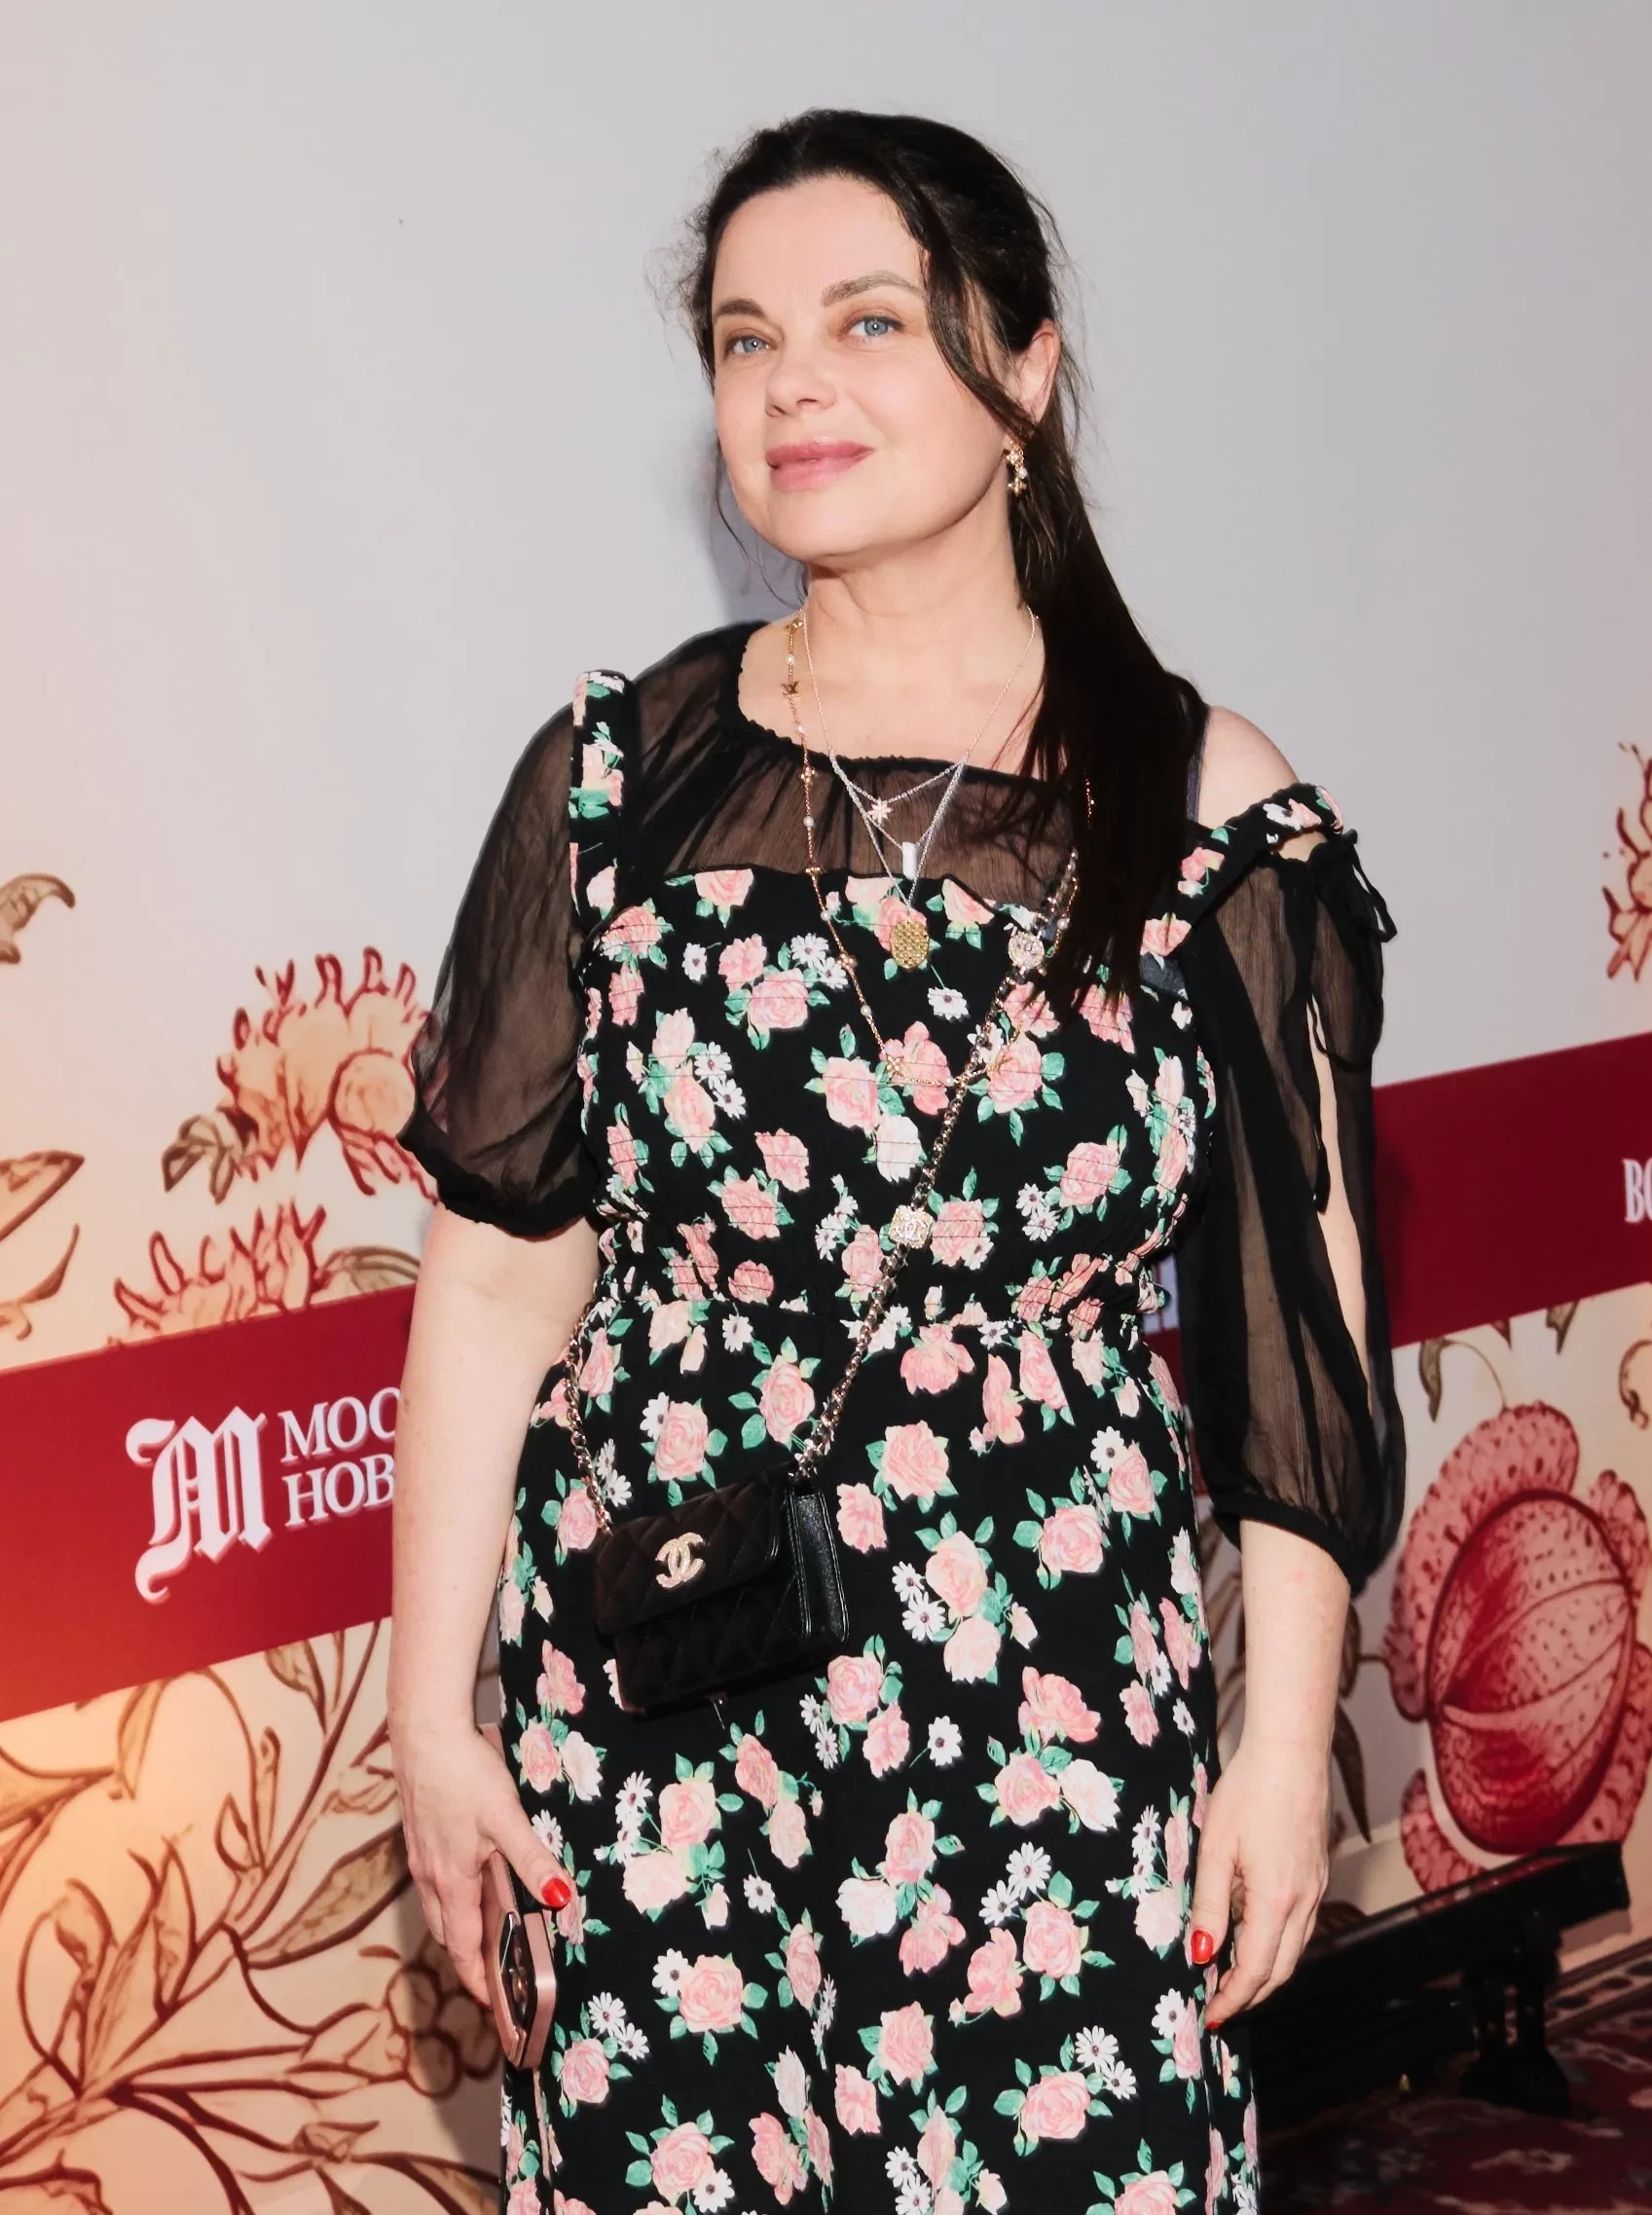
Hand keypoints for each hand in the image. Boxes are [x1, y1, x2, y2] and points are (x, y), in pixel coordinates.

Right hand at [393, 1716, 569, 2005]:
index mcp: (451, 1881)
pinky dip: (449, 1897)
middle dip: (468, 1958)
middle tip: (494, 1975)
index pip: (462, 1947)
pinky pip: (433, 1881)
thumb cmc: (463, 1774)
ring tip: (484, 1935)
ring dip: (457, 1927)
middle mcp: (431, 1875)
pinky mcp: (419, 1832)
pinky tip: (466, 1879)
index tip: (492, 2004)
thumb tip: (560, 1899)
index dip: (477, 1979)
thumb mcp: (506, 1817)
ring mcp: (421, 1853)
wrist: (423, 1733)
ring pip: (437, 1906)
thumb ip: (532, 1859)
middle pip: (447, 1932)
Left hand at [1188, 1732, 1328, 2028]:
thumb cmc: (1248, 1792)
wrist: (1292, 1752)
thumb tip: (1202, 1955)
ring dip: (1266, 1972)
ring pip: (1295, 1949)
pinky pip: (1301, 1925)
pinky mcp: (1317, 1873)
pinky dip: (1278, 1943)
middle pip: (1282, 1970)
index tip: (1212, 2018)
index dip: (1234, 2000)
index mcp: (1277, 1899)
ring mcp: (1316, 1887)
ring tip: (1230, 1978)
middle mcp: (1304, 1901)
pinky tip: (1252, 1934)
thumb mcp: (1216, 1847)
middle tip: (1219, 2006)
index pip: (1257, 1970)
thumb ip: (1211, 1905)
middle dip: (1251, 1995)